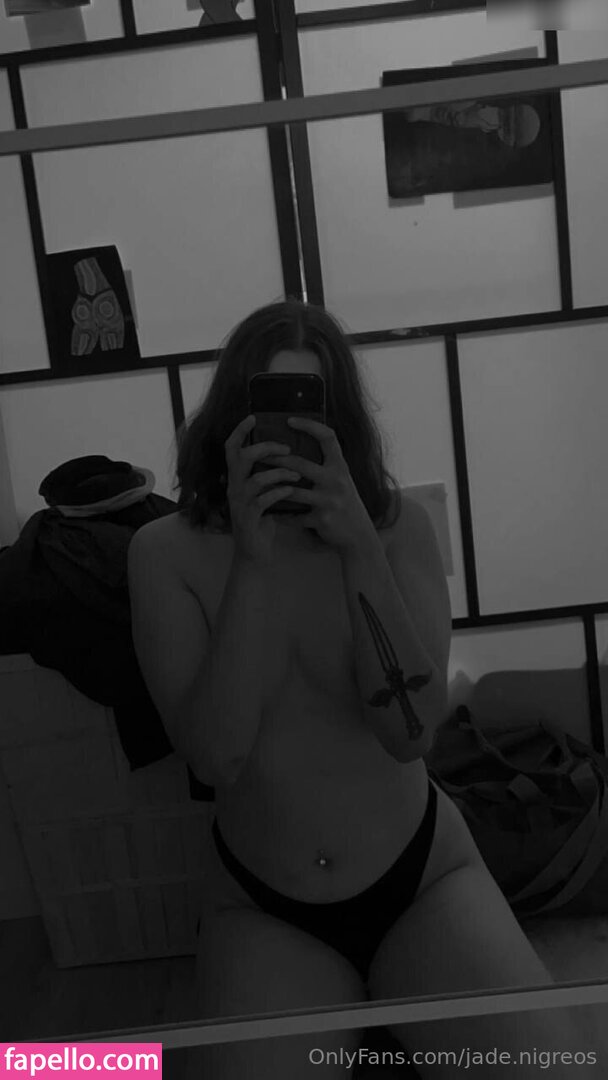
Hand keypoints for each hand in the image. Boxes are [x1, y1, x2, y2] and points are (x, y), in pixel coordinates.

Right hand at [224, 415, 300, 564]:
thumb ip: (267, 475)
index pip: (230, 449)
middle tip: (287, 448)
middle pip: (241, 457)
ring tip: (297, 475)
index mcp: (236, 479)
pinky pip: (264, 500)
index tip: (253, 418)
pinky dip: (280, 493)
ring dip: (280, 473)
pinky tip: (293, 491)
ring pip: (256, 478)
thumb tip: (286, 454)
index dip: (239, 431)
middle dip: (265, 448)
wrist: (254, 553)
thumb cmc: (262, 520)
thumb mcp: (262, 494)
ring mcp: (240, 503)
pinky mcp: (249, 518)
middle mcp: (233, 488)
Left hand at [267, 417, 377, 552]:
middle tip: (260, 454)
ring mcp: (329, 501)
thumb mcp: (341, 479)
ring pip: (293, 492)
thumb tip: (299, 446)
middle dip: (277, 459)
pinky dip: (282, 515)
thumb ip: (325, 465)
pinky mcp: (322, 520)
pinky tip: (271, 513)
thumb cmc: (345, 502)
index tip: (289, 420)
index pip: (328, 437)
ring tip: (258, 483)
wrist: (359, 535)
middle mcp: (336, 480)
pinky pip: (295, 517)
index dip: (309, 426)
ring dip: (273, 488)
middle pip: (301, 464)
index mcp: (340, 466)